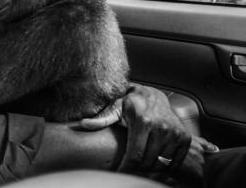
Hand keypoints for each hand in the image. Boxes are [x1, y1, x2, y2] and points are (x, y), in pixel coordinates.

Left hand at [80, 85, 216, 174]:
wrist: (153, 95)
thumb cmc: (130, 102)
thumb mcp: (115, 108)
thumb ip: (101, 118)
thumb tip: (83, 123)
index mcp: (143, 122)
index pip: (135, 155)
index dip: (126, 168)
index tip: (119, 172)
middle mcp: (162, 128)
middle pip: (148, 162)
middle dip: (136, 169)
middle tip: (128, 168)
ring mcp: (175, 133)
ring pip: (161, 164)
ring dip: (150, 168)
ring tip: (139, 165)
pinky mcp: (184, 138)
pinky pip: (175, 162)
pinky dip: (165, 167)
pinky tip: (154, 162)